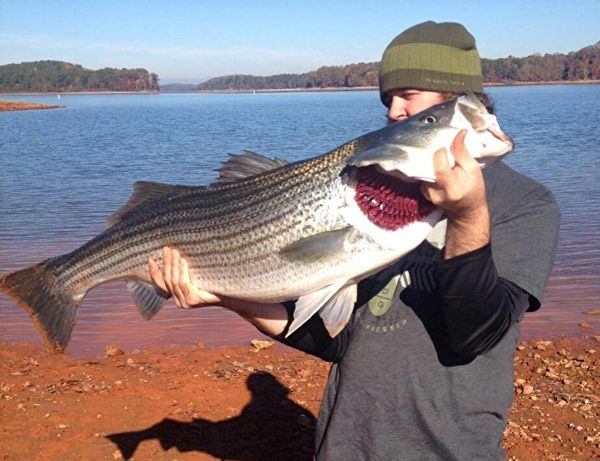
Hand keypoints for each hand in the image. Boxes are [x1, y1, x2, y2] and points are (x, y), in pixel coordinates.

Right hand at [149, 246, 221, 307]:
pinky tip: (184, 261)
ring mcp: (186, 302)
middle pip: (167, 280)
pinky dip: (183, 271)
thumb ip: (185, 271)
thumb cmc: (214, 282)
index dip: (154, 273)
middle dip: (166, 263)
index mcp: (178, 296)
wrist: (231, 294)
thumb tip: (175, 251)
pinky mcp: (194, 301)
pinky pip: (184, 284)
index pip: (161, 285)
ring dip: (174, 265)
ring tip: (175, 252)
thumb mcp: (197, 276)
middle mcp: (180, 301)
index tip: (151, 260)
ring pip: (174, 281)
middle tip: (166, 249)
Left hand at [421, 129, 489, 258]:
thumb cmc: (474, 188)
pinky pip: (423, 176)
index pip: (439, 167)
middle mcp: (437, 193)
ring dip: (431, 163)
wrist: (467, 209)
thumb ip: (462, 152)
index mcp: (452, 187)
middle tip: (442, 151)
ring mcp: (428, 194)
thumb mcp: (473, 169)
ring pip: (424, 171)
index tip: (445, 148)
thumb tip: (459, 133)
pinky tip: (436, 168)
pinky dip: (429, 170)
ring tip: (441, 160)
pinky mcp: (424, 193)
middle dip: (434, 156)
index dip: (440, 154)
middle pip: (429, 167)